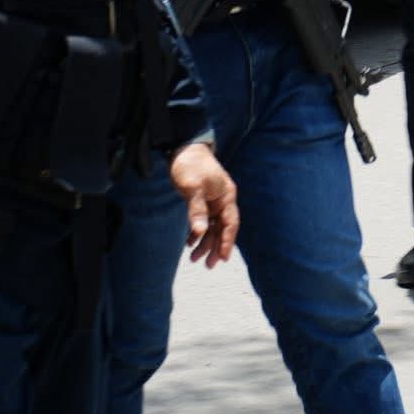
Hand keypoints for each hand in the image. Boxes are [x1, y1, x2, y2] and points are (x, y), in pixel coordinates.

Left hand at [169, 143, 238, 266]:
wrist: (183, 148)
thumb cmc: (190, 165)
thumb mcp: (192, 187)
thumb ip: (196, 209)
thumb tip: (200, 232)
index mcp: (226, 196)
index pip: (230, 223)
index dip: (228, 241)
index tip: (223, 258)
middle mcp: (222, 200)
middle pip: (222, 229)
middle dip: (216, 247)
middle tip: (208, 265)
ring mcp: (213, 201)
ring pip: (212, 227)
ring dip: (205, 243)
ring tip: (194, 259)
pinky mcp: (203, 201)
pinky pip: (203, 221)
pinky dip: (197, 233)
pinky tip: (190, 243)